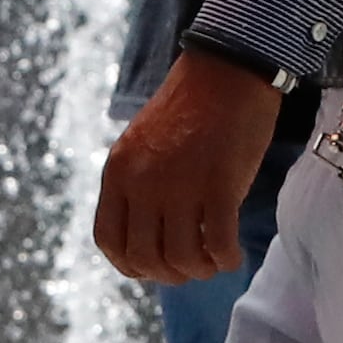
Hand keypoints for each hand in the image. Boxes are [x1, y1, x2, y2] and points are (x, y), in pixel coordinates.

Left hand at [98, 49, 285, 285]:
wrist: (227, 69)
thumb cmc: (192, 108)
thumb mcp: (143, 145)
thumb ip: (138, 185)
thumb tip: (151, 236)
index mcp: (119, 172)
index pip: (109, 241)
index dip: (132, 265)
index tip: (155, 265)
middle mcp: (142, 182)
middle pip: (144, 258)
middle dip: (169, 274)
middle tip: (192, 266)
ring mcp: (179, 185)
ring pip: (181, 258)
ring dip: (200, 270)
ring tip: (214, 260)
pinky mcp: (219, 184)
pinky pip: (218, 245)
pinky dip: (226, 259)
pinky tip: (233, 254)